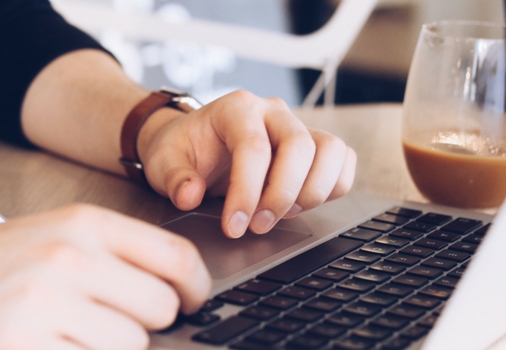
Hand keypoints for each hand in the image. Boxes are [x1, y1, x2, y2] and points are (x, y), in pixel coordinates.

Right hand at [0, 205, 209, 349]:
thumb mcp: (55, 234)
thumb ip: (114, 254)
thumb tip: (173, 289)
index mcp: (84, 224)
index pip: (175, 256)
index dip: (195, 287)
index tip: (192, 301)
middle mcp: (70, 257)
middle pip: (160, 306)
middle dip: (148, 321)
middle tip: (118, 319)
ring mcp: (46, 303)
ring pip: (131, 343)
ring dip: (114, 346)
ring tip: (76, 333)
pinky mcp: (23, 344)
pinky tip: (55, 345)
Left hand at [139, 90, 355, 237]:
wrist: (193, 143)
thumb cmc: (182, 150)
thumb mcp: (162, 162)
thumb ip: (174, 178)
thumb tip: (190, 195)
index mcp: (235, 108)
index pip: (253, 147)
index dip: (247, 192)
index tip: (235, 226)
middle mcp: (272, 112)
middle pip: (300, 146)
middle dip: (282, 195)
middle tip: (258, 227)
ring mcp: (297, 126)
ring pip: (331, 151)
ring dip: (312, 192)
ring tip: (280, 215)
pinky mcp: (313, 145)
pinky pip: (343, 161)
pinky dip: (331, 188)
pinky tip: (298, 206)